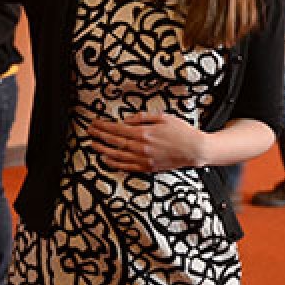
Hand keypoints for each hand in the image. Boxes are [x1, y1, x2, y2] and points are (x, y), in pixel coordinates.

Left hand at [87, 112, 206, 172]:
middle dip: (100, 136)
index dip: (104, 126)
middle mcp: (142, 147)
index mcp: (144, 133)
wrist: (195, 149)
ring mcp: (144, 159)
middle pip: (115, 141)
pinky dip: (114, 164)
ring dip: (103, 149)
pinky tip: (106, 160)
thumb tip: (126, 120)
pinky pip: (127, 167)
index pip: (118, 129)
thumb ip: (142, 118)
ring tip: (93, 145)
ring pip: (118, 155)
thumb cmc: (181, 132)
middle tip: (89, 131)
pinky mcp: (148, 168)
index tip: (95, 123)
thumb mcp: (163, 117)